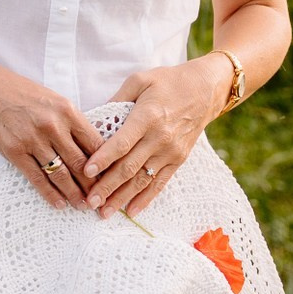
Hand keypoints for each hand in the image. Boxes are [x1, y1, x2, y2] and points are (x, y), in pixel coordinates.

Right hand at [0, 48, 101, 209]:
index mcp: (67, 110)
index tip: (112, 178)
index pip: (95, 143)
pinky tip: (59, 204)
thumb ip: (70, 121)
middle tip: (101, 199)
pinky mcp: (14, 151)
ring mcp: (33, 140)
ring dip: (74, 194)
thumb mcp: (52, 99)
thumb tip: (90, 147)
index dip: (106, 164)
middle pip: (81, 163)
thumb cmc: (19, 92)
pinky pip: (37, 178)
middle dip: (94, 185)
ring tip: (83, 206)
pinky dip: (50, 194)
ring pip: (61, 174)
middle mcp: (53, 126)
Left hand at [81, 56, 235, 218]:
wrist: (206, 90)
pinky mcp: (179, 160)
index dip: (103, 159)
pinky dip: (146, 198)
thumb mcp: (139, 81)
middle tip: (89, 201)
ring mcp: (171, 152)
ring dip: (122, 198)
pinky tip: (132, 211)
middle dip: (107, 186)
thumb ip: (116, 99)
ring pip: (142, 180)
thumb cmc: (168, 82)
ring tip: (104, 212)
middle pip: (129, 167)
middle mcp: (159, 138)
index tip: (86, 171)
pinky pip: (160, 183)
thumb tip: (92, 118)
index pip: (121, 143)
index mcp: (147, 117)